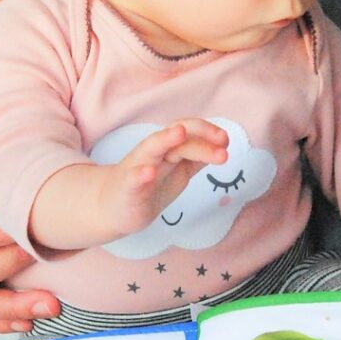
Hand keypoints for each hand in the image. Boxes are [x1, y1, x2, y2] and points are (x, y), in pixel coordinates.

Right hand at [100, 119, 229, 236]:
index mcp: (168, 149)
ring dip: (165, 139)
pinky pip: (132, 178)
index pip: (189, 131)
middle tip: (223, 142)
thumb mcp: (179, 171)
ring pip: (151, 148)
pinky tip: (150, 172)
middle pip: (176, 136)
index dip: (207, 132)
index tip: (226, 140)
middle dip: (199, 137)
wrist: (114, 208)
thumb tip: (222, 147)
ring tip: (179, 133)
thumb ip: (197, 158)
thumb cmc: (150, 187)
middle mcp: (153, 153)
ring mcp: (138, 168)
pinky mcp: (127, 188)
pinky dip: (141, 174)